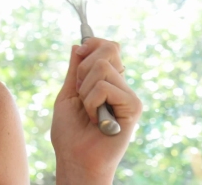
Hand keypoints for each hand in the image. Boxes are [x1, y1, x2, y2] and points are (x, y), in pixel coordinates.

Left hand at [51, 38, 142, 183]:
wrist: (75, 158)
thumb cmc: (70, 132)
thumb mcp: (68, 94)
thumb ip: (75, 70)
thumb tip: (79, 45)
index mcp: (107, 82)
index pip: (109, 47)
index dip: (93, 44)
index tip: (79, 52)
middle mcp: (121, 86)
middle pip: (109, 49)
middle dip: (83, 67)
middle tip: (80, 93)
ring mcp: (128, 96)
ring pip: (102, 67)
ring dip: (85, 90)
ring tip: (88, 111)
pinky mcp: (133, 107)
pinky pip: (105, 87)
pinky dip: (91, 102)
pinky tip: (96, 120)